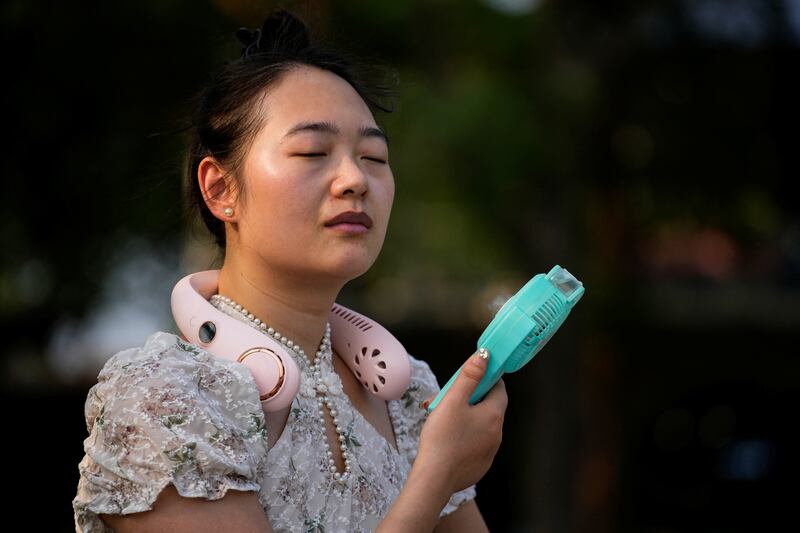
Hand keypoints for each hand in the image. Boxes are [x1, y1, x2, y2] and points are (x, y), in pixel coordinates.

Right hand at [415, 349, 507, 493]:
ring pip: (480, 426)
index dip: (486, 380)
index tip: (470, 378)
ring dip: (465, 418)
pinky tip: (446, 439)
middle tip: (447, 400)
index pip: (499, 389)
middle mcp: (497, 433)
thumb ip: (469, 376)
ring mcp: (490, 451)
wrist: (435, 478)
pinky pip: (475, 444)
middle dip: (469, 400)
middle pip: (488, 407)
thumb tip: (484, 356)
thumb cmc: (443, 437)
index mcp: (494, 414)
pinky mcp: (480, 465)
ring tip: (441, 420)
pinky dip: (464, 437)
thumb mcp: (453, 400)